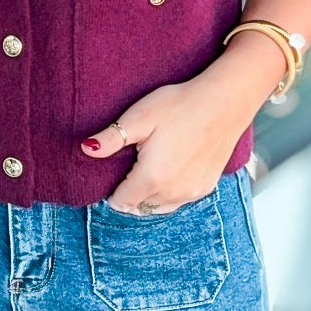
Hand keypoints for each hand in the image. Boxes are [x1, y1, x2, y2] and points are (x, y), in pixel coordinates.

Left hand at [81, 73, 243, 213]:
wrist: (225, 102)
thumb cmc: (180, 105)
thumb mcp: (139, 117)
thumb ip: (111, 139)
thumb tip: (86, 149)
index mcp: (152, 178)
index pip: (121, 203)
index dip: (113, 190)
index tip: (115, 172)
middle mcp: (172, 193)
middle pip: (139, 207)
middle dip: (131, 193)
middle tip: (132, 166)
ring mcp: (192, 193)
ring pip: (159, 208)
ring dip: (150, 196)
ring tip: (150, 168)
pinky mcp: (206, 187)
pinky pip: (179, 201)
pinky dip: (170, 193)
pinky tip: (171, 170)